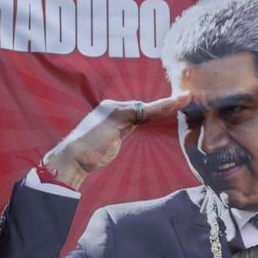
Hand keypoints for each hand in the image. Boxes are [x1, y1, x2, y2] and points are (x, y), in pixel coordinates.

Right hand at [44, 95, 189, 189]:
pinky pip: (144, 111)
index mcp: (110, 111)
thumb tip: (125, 136)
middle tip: (186, 98)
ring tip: (186, 98)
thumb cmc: (87, 155)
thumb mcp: (108, 143)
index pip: (139, 109)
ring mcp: (115, 109)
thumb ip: (119, 134)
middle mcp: (113, 106)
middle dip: (166, 104)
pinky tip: (175, 103)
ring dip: (168, 103)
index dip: (158, 109)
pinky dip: (161, 107)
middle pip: (145, 106)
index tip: (174, 106)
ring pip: (147, 106)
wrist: (71, 159)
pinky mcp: (116, 115)